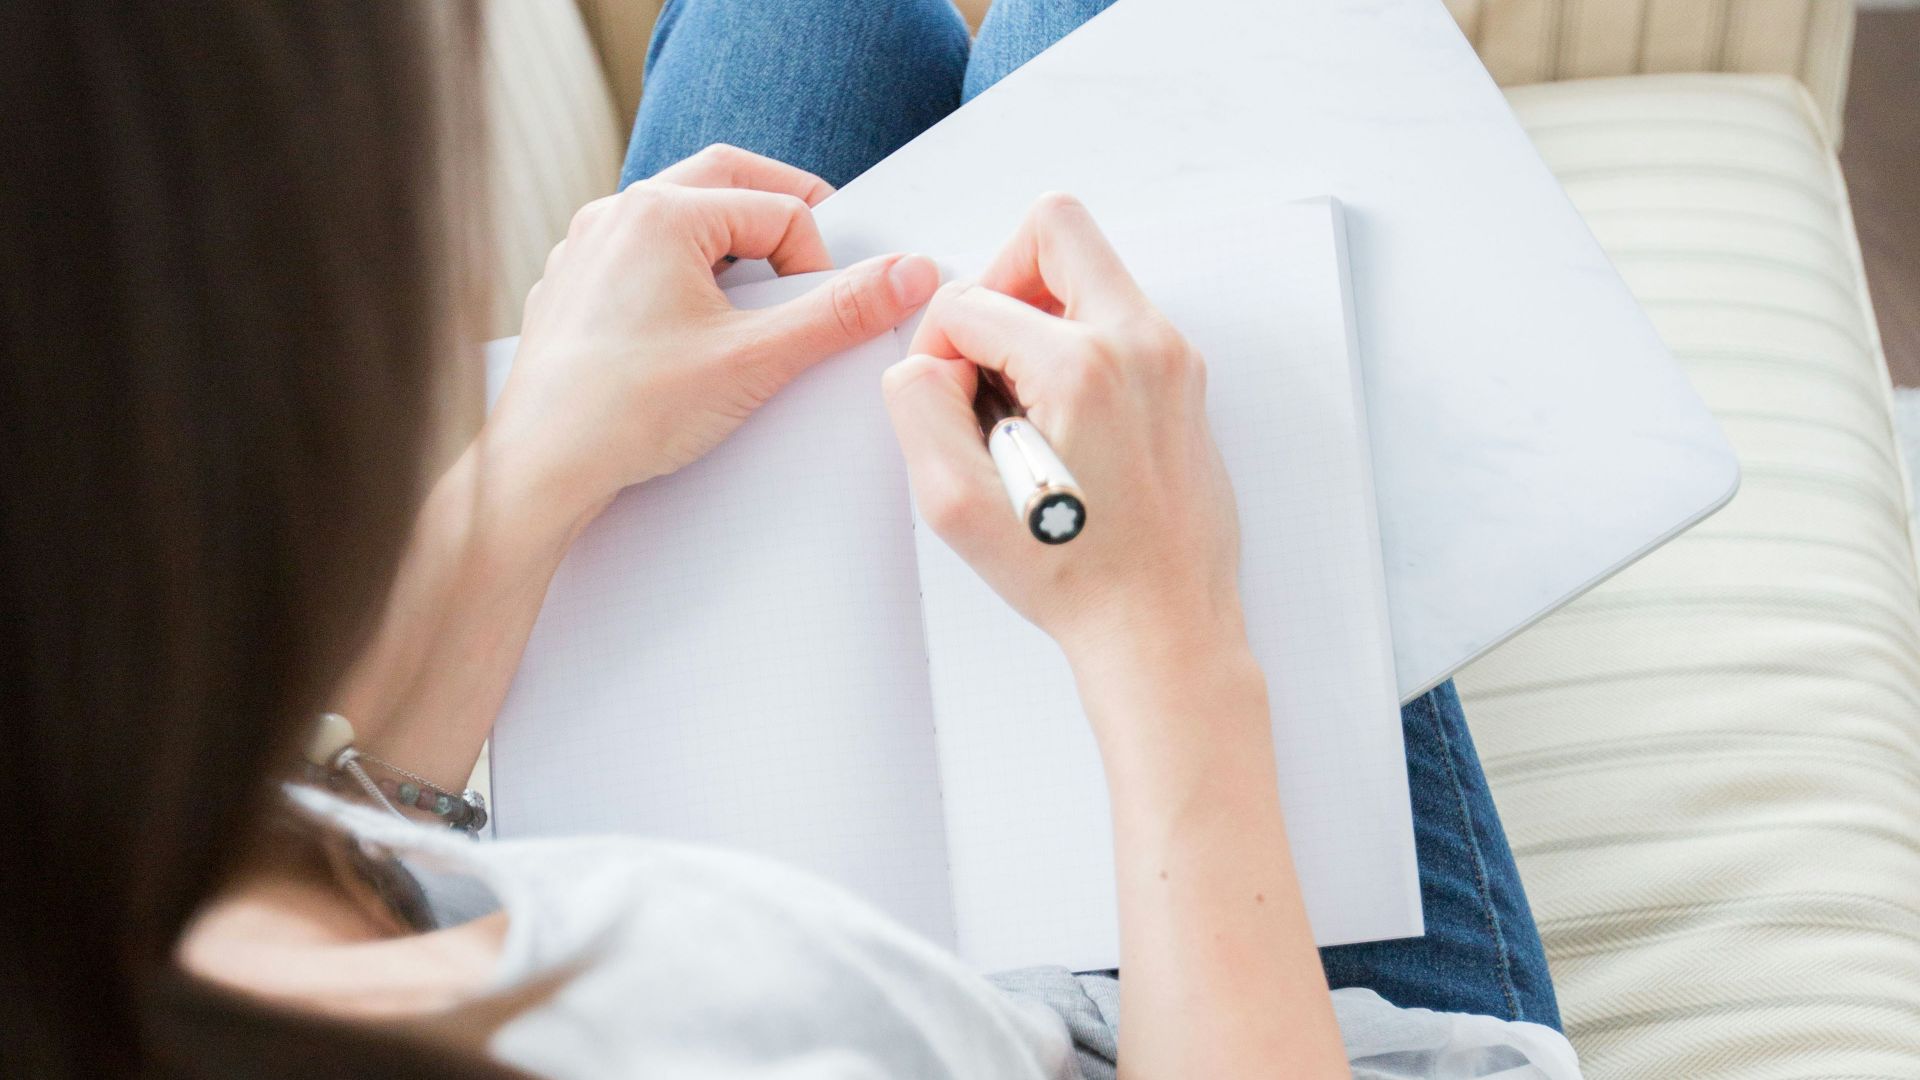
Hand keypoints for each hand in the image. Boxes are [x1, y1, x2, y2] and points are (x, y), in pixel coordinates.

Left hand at [487, 144, 938, 522]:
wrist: (539, 469)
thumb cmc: (627, 412)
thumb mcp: (756, 360)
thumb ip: (839, 313)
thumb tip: (907, 275)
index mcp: (661, 212)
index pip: (779, 208)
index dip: (817, 260)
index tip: (820, 315)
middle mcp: (616, 214)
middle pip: (725, 180)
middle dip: (780, 215)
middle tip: (814, 261)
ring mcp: (586, 248)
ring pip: (679, 217)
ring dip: (728, 244)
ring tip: (753, 300)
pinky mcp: (571, 287)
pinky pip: (640, 254)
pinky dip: (681, 273)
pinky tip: (693, 329)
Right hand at [881, 194, 1243, 670]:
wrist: (1162, 629)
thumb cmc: (1076, 578)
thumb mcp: (955, 505)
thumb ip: (917, 406)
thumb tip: (929, 361)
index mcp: (1083, 365)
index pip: (971, 301)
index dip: (936, 347)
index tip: (949, 403)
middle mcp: (1141, 344)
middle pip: (1055, 227)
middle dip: (998, 279)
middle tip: (984, 352)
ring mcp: (1173, 358)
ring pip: (1090, 271)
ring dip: (1038, 315)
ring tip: (1021, 400)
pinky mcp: (1184, 381)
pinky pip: (1117, 319)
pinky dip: (1075, 346)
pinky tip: (1059, 421)